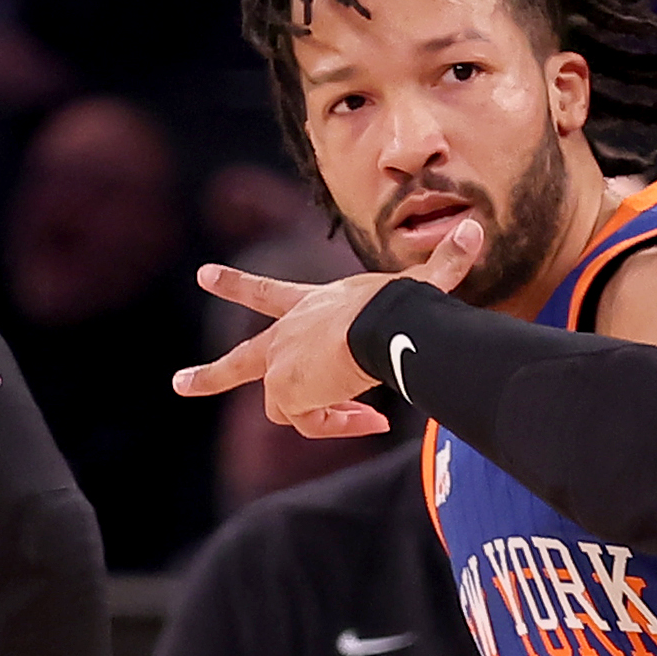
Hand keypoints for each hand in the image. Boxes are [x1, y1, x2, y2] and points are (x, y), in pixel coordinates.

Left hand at [176, 216, 484, 437]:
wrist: (379, 323)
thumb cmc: (397, 304)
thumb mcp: (416, 287)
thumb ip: (445, 267)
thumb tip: (478, 231)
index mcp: (310, 307)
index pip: (267, 294)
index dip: (236, 284)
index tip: (204, 275)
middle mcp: (287, 336)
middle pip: (240, 360)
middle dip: (207, 377)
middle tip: (178, 384)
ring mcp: (282, 366)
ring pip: (285, 410)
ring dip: (326, 417)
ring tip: (365, 416)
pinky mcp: (286, 393)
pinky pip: (309, 423)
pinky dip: (336, 424)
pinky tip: (367, 417)